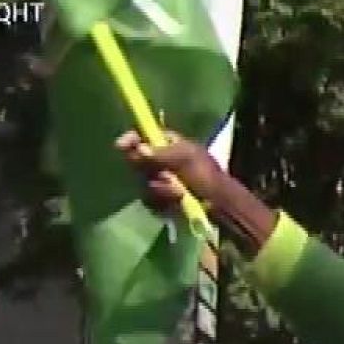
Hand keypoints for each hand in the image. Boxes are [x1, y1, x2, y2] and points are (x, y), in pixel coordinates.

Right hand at [116, 130, 276, 253]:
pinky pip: (150, 199)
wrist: (221, 208)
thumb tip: (139, 148)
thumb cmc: (208, 178)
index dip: (133, 139)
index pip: (145, 135)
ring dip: (160, 190)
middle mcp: (165, 159)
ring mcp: (164, 179)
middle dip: (149, 172)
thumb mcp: (187, 161)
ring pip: (144, 182)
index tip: (123, 146)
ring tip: (178, 194)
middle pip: (139, 161)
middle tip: (166, 179)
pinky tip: (176, 203)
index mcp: (173, 143)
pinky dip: (162, 202)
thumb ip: (161, 154)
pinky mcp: (163, 198)